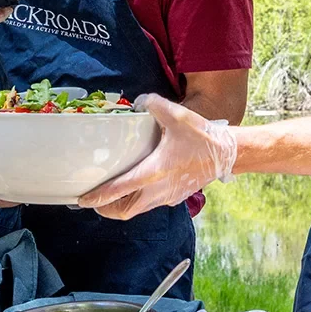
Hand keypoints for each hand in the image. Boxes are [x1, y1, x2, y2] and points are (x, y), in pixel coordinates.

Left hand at [78, 94, 237, 219]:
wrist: (228, 154)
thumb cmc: (202, 136)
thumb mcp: (176, 114)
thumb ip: (152, 104)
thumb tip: (138, 101)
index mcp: (153, 172)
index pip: (118, 191)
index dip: (97, 197)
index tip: (82, 200)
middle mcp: (158, 190)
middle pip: (124, 211)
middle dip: (105, 209)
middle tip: (92, 200)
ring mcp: (167, 197)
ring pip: (137, 210)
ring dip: (121, 206)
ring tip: (108, 196)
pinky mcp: (176, 197)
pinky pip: (150, 204)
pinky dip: (137, 201)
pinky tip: (135, 187)